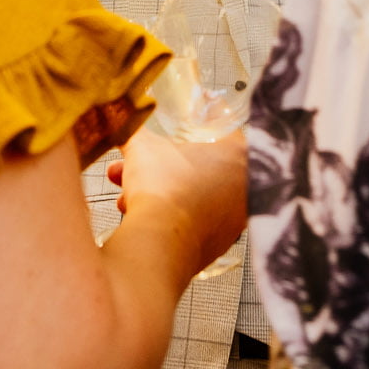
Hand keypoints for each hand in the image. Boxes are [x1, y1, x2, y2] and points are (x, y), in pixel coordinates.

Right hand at [111, 126, 246, 278]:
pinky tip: (139, 212)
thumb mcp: (142, 147)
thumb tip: (124, 124)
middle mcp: (245, 189)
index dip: (194, 126)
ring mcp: (234, 220)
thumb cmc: (163, 190)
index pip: (222, 130)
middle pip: (199, 166)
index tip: (179, 128)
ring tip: (127, 191)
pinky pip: (190, 221)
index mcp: (238, 155)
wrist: (159, 242)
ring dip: (158, 190)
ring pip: (191, 195)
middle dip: (161, 164)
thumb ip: (135, 131)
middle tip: (137, 163)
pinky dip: (167, 215)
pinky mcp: (217, 244)